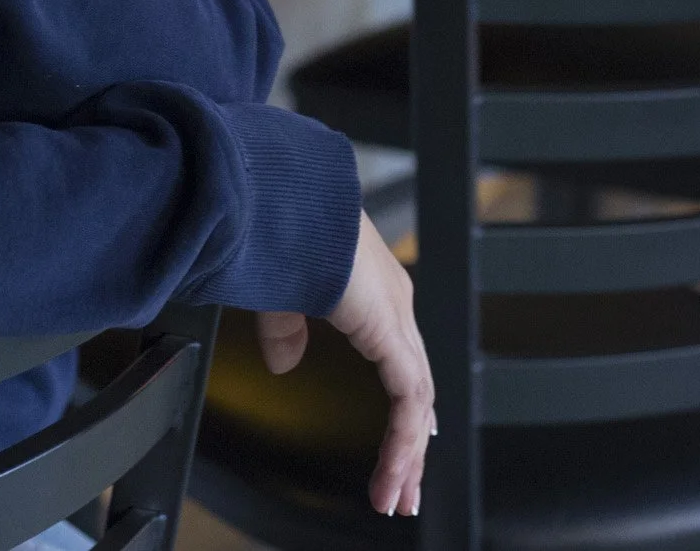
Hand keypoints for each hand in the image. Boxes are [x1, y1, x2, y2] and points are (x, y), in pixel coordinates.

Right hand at [254, 214, 432, 516]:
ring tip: (396, 497)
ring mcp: (397, 318)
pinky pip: (408, 400)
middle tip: (402, 491)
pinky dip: (402, 441)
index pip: (401, 364)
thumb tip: (286, 364)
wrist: (284, 202)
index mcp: (373, 293)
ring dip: (407, 455)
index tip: (403, 451)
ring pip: (417, 402)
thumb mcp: (282, 294)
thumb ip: (287, 329)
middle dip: (410, 446)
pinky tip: (393, 470)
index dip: (403, 412)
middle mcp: (394, 305)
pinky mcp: (391, 332)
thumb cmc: (282, 229)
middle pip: (416, 390)